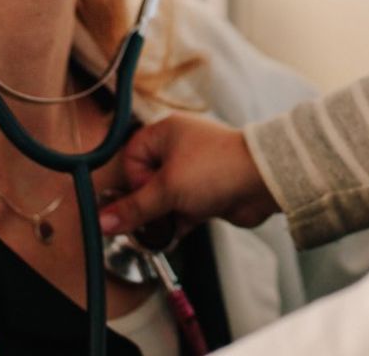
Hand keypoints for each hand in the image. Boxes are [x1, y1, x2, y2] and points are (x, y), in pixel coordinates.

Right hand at [100, 114, 278, 238]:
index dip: (133, 180)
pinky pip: (182, 209)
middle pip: (147, 181)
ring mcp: (194, 172)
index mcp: (166, 133)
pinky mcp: (207, 192)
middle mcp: (179, 148)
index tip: (140, 199)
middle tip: (145, 223)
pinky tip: (175, 236)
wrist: (264, 181)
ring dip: (161, 218)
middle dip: (145, 205)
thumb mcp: (167, 189)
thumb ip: (134, 209)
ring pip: (165, 198)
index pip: (132, 156)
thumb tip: (103, 221)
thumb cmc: (218, 169)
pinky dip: (177, 223)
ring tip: (161, 232)